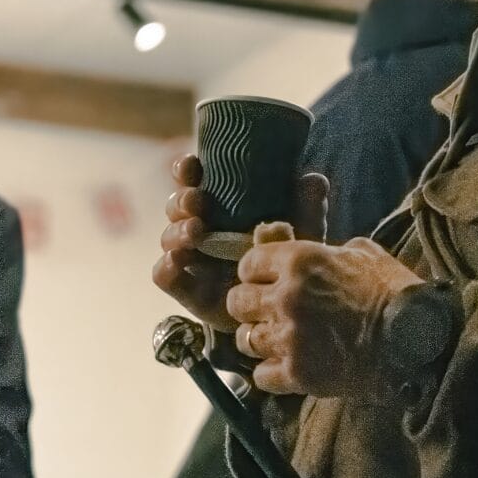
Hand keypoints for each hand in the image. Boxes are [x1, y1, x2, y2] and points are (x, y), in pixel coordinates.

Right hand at [152, 153, 327, 332]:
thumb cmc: (287, 261)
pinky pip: (164, 276)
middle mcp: (202, 228)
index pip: (195, 180)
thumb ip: (308, 208)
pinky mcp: (188, 289)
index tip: (193, 164)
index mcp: (222, 207)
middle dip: (182, 200)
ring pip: (169, 238)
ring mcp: (193, 259)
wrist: (280, 312)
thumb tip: (313, 179)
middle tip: (198, 201)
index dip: (187, 169)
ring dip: (177, 230)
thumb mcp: (302, 234)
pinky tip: (177, 261)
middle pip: (177, 206)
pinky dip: (165, 267)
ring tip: (195, 231)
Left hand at [226, 231, 420, 397]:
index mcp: (301, 261)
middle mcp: (286, 297)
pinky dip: (271, 372)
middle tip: (267, 311)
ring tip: (277, 341)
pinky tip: (288, 366)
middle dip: (250, 305)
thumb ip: (326, 251)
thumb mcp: (364, 253)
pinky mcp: (296, 374)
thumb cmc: (395, 290)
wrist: (415, 339)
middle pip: (237, 301)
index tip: (266, 279)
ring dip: (259, 339)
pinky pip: (260, 375)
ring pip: (244, 339)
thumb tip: (308, 251)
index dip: (256, 272)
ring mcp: (288, 338)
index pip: (248, 262)